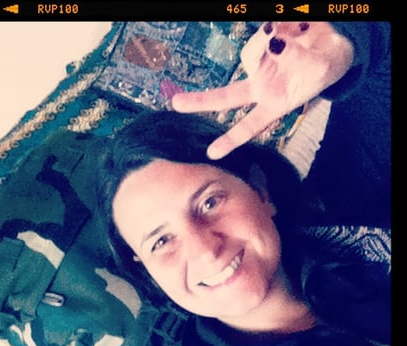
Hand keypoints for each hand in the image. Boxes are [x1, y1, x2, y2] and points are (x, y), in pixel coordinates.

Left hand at [172, 22, 353, 158]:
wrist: (335, 44)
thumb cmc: (326, 67)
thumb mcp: (319, 70)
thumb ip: (297, 59)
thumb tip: (273, 43)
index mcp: (273, 104)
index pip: (249, 126)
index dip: (231, 140)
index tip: (211, 154)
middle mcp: (260, 87)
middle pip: (226, 97)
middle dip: (202, 101)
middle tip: (176, 105)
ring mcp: (258, 66)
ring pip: (250, 55)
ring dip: (270, 43)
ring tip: (300, 34)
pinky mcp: (261, 43)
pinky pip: (262, 34)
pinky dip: (276, 29)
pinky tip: (296, 26)